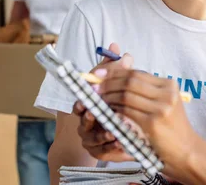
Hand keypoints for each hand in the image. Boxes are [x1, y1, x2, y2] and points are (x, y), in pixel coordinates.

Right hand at [73, 43, 134, 161]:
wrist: (116, 135)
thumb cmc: (115, 106)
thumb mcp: (117, 87)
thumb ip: (117, 71)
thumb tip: (123, 52)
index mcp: (87, 104)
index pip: (82, 98)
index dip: (85, 95)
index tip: (92, 92)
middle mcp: (86, 121)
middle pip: (84, 119)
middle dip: (90, 116)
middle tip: (98, 114)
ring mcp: (91, 138)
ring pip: (92, 138)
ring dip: (102, 134)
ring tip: (114, 132)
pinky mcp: (99, 152)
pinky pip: (102, 152)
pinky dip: (111, 149)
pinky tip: (121, 145)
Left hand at [99, 69, 199, 178]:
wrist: (185, 150)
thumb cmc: (171, 127)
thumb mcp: (164, 104)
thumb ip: (146, 90)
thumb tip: (118, 76)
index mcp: (169, 84)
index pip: (137, 73)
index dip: (115, 73)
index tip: (99, 76)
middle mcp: (167, 93)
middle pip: (130, 81)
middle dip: (109, 83)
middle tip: (94, 88)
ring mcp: (161, 107)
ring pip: (126, 95)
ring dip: (109, 96)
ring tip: (98, 99)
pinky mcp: (152, 122)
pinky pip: (126, 111)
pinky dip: (114, 109)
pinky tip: (108, 111)